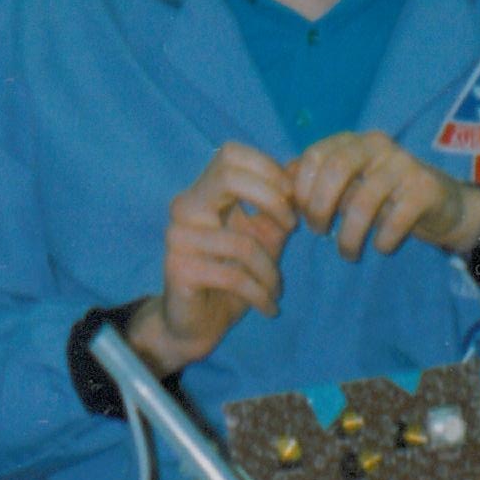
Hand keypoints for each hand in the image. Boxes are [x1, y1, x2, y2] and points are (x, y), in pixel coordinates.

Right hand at [123, 142, 295, 375]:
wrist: (197, 325)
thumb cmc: (232, 277)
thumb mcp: (263, 238)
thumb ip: (278, 206)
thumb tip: (302, 167)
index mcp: (203, 193)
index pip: (230, 154)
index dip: (267, 169)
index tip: (292, 198)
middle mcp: (184, 207)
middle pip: (228, 176)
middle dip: (271, 199)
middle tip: (292, 226)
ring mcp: (178, 237)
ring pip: (242, 242)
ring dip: (270, 270)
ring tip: (276, 288)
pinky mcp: (179, 268)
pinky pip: (233, 275)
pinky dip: (260, 294)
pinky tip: (268, 306)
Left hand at [288, 131, 479, 262]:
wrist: (444, 205)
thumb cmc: (385, 196)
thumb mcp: (350, 186)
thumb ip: (317, 183)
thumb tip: (279, 188)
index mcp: (353, 141)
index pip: (315, 154)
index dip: (302, 188)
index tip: (300, 216)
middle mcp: (377, 145)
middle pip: (336, 169)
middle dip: (320, 206)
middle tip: (318, 231)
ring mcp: (404, 164)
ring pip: (365, 200)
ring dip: (350, 235)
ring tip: (348, 253)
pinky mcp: (426, 188)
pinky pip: (396, 218)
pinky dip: (383, 240)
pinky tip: (381, 248)